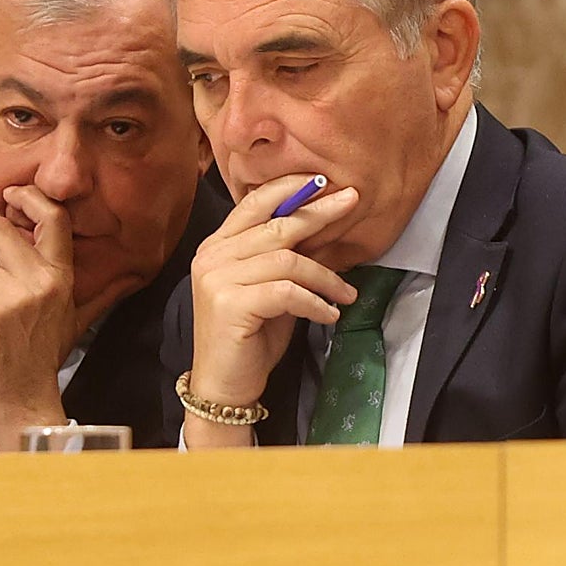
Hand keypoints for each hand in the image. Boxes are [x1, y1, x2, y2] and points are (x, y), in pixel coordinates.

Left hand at [0, 185, 132, 450]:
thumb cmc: (38, 361)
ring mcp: (15, 297)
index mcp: (61, 278)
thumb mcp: (68, 316)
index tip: (6, 196)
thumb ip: (67, 282)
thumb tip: (89, 257)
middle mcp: (42, 282)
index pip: (53, 219)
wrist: (25, 403)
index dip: (28, 198)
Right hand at [184, 176, 360, 447]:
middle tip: (353, 201)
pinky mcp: (230, 304)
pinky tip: (330, 314)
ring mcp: (217, 278)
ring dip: (325, 276)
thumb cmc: (249, 336)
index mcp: (217, 245)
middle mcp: (212, 256)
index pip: (254, 203)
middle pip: (276, 225)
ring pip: (287, 260)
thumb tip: (323, 226)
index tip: (325, 181)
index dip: (290, 188)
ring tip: (346, 294)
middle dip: (319, 212)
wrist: (224, 385)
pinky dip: (315, 302)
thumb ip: (284, 258)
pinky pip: (286, 291)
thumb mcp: (269, 288)